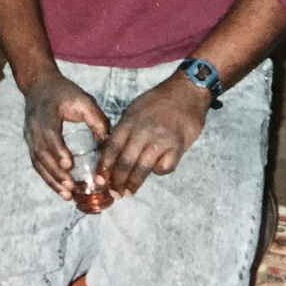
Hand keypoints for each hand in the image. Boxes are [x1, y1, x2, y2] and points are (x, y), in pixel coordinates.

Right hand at [23, 70, 109, 199]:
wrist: (39, 85)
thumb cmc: (64, 93)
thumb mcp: (83, 99)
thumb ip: (96, 119)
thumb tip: (107, 144)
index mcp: (47, 113)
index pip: (49, 133)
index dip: (57, 149)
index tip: (69, 165)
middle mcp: (34, 126)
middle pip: (41, 152)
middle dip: (55, 172)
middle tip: (71, 187)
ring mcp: (29, 135)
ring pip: (37, 161)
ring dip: (51, 179)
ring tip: (67, 194)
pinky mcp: (30, 143)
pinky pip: (36, 163)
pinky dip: (47, 178)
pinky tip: (60, 189)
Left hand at [96, 73, 211, 197]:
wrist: (186, 91)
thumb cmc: (158, 101)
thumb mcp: (135, 109)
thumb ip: (125, 129)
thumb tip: (113, 151)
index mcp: (129, 121)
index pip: (111, 147)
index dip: (104, 165)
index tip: (99, 179)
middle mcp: (142, 131)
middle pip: (125, 161)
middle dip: (117, 180)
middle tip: (113, 193)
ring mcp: (160, 140)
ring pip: (142, 168)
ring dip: (133, 184)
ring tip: (128, 193)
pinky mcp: (178, 147)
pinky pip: (164, 168)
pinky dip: (159, 172)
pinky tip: (157, 169)